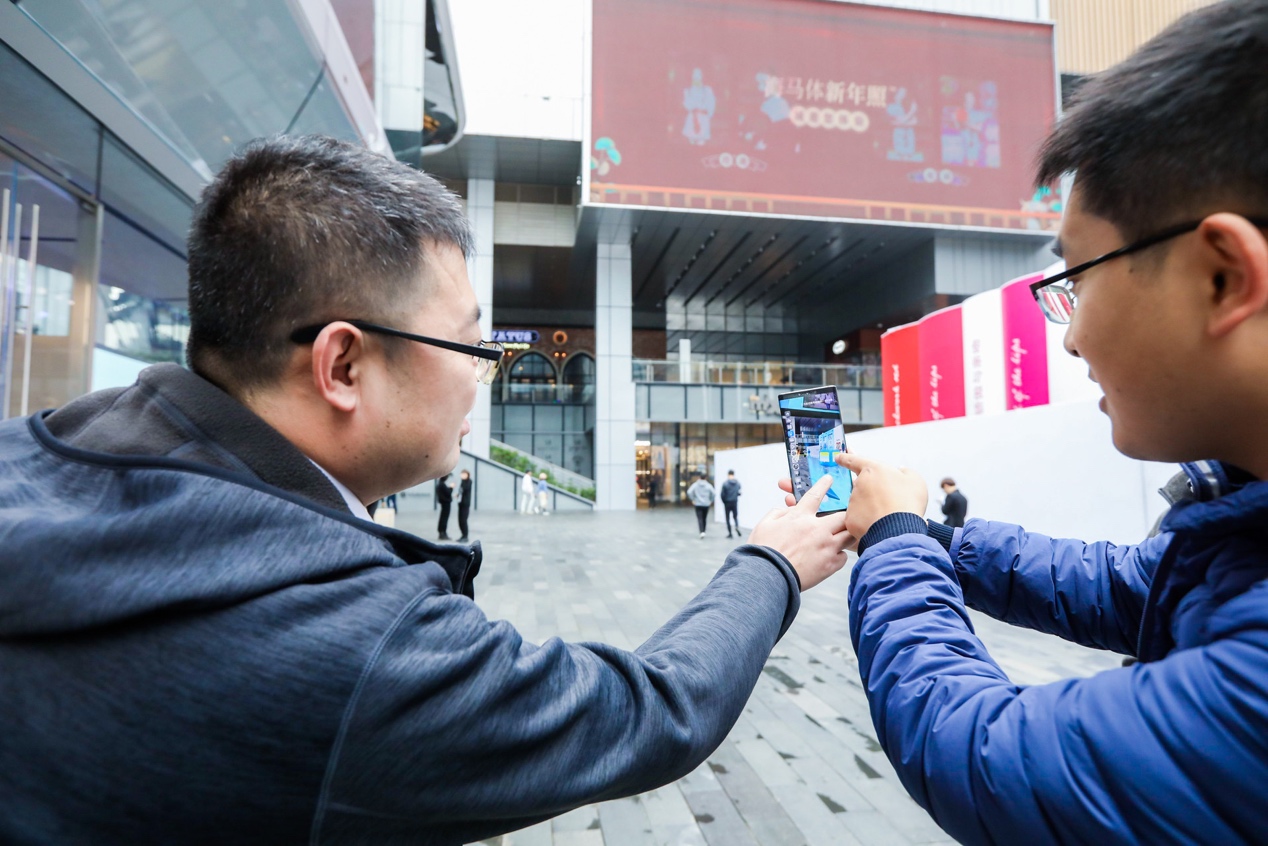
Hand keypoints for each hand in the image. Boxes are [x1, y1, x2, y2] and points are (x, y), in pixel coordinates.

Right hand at [749, 475, 850, 589]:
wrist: (767, 577)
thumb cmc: (762, 552)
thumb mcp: (764, 525)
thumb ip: (777, 513)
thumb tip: (787, 511)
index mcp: (799, 517)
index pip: (815, 495)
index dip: (823, 485)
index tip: (830, 479)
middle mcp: (817, 529)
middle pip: (843, 515)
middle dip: (845, 514)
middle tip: (843, 516)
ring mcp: (826, 547)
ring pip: (849, 535)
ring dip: (846, 534)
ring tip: (842, 536)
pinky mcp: (830, 565)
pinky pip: (843, 556)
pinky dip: (839, 555)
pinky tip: (831, 556)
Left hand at [835, 451, 927, 539]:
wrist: (898, 529)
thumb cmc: (907, 503)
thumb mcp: (915, 480)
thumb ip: (906, 473)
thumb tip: (901, 471)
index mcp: (873, 470)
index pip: (855, 460)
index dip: (846, 458)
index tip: (838, 457)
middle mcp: (859, 484)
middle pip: (862, 486)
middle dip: (872, 492)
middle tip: (888, 501)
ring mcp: (852, 502)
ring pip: (860, 503)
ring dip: (871, 508)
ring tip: (888, 516)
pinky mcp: (850, 519)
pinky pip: (859, 519)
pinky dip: (868, 522)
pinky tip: (880, 525)